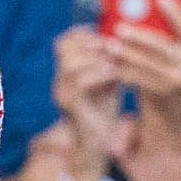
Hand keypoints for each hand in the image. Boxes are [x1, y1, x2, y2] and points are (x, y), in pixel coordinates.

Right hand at [51, 27, 122, 162]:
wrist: (95, 147)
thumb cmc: (103, 114)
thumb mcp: (107, 84)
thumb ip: (107, 65)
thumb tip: (120, 43)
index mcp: (66, 74)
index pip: (64, 42)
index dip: (82, 33)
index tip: (103, 33)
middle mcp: (59, 81)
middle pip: (64, 48)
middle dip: (91, 43)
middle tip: (112, 48)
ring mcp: (61, 93)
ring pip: (70, 63)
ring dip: (96, 59)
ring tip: (114, 63)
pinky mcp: (69, 105)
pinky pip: (80, 82)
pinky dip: (99, 74)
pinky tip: (114, 76)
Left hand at [114, 0, 180, 135]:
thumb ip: (178, 45)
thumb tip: (150, 19)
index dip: (175, 11)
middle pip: (160, 46)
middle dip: (138, 37)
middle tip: (119, 28)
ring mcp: (176, 82)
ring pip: (145, 64)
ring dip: (124, 55)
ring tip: (108, 46)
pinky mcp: (162, 95)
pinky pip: (138, 80)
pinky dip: (123, 71)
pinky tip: (112, 65)